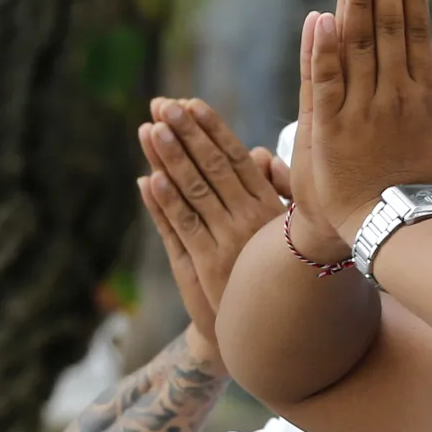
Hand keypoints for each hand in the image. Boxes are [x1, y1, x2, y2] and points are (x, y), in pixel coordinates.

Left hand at [137, 97, 285, 362]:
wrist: (268, 329)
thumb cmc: (275, 269)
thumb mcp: (282, 224)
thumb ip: (271, 188)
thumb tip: (261, 153)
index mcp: (268, 204)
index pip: (236, 157)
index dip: (211, 129)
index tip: (190, 103)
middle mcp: (248, 218)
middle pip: (212, 166)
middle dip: (186, 134)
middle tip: (162, 104)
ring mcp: (225, 241)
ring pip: (194, 192)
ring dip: (170, 159)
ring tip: (149, 130)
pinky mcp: (204, 265)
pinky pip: (182, 228)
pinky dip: (164, 204)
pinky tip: (149, 179)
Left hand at [294, 0, 431, 244]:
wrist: (400, 233)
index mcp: (423, 97)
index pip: (415, 33)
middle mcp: (391, 96)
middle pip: (385, 29)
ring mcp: (359, 112)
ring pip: (356, 47)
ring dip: (354, 4)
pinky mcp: (328, 130)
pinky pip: (323, 83)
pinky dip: (322, 51)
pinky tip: (319, 19)